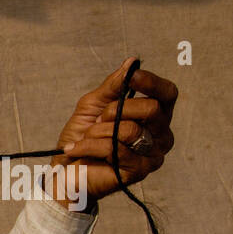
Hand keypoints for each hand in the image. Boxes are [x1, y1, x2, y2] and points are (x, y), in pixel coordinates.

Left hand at [49, 57, 177, 206]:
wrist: (64, 170)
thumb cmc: (82, 137)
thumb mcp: (94, 105)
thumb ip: (113, 85)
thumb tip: (132, 62)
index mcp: (155, 117)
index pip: (167, 94)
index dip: (152, 83)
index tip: (133, 76)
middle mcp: (160, 135)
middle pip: (152, 109)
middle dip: (116, 110)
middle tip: (98, 119)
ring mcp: (152, 155)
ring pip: (130, 130)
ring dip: (99, 131)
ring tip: (86, 137)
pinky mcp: (138, 171)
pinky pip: (114, 149)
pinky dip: (89, 146)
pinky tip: (76, 150)